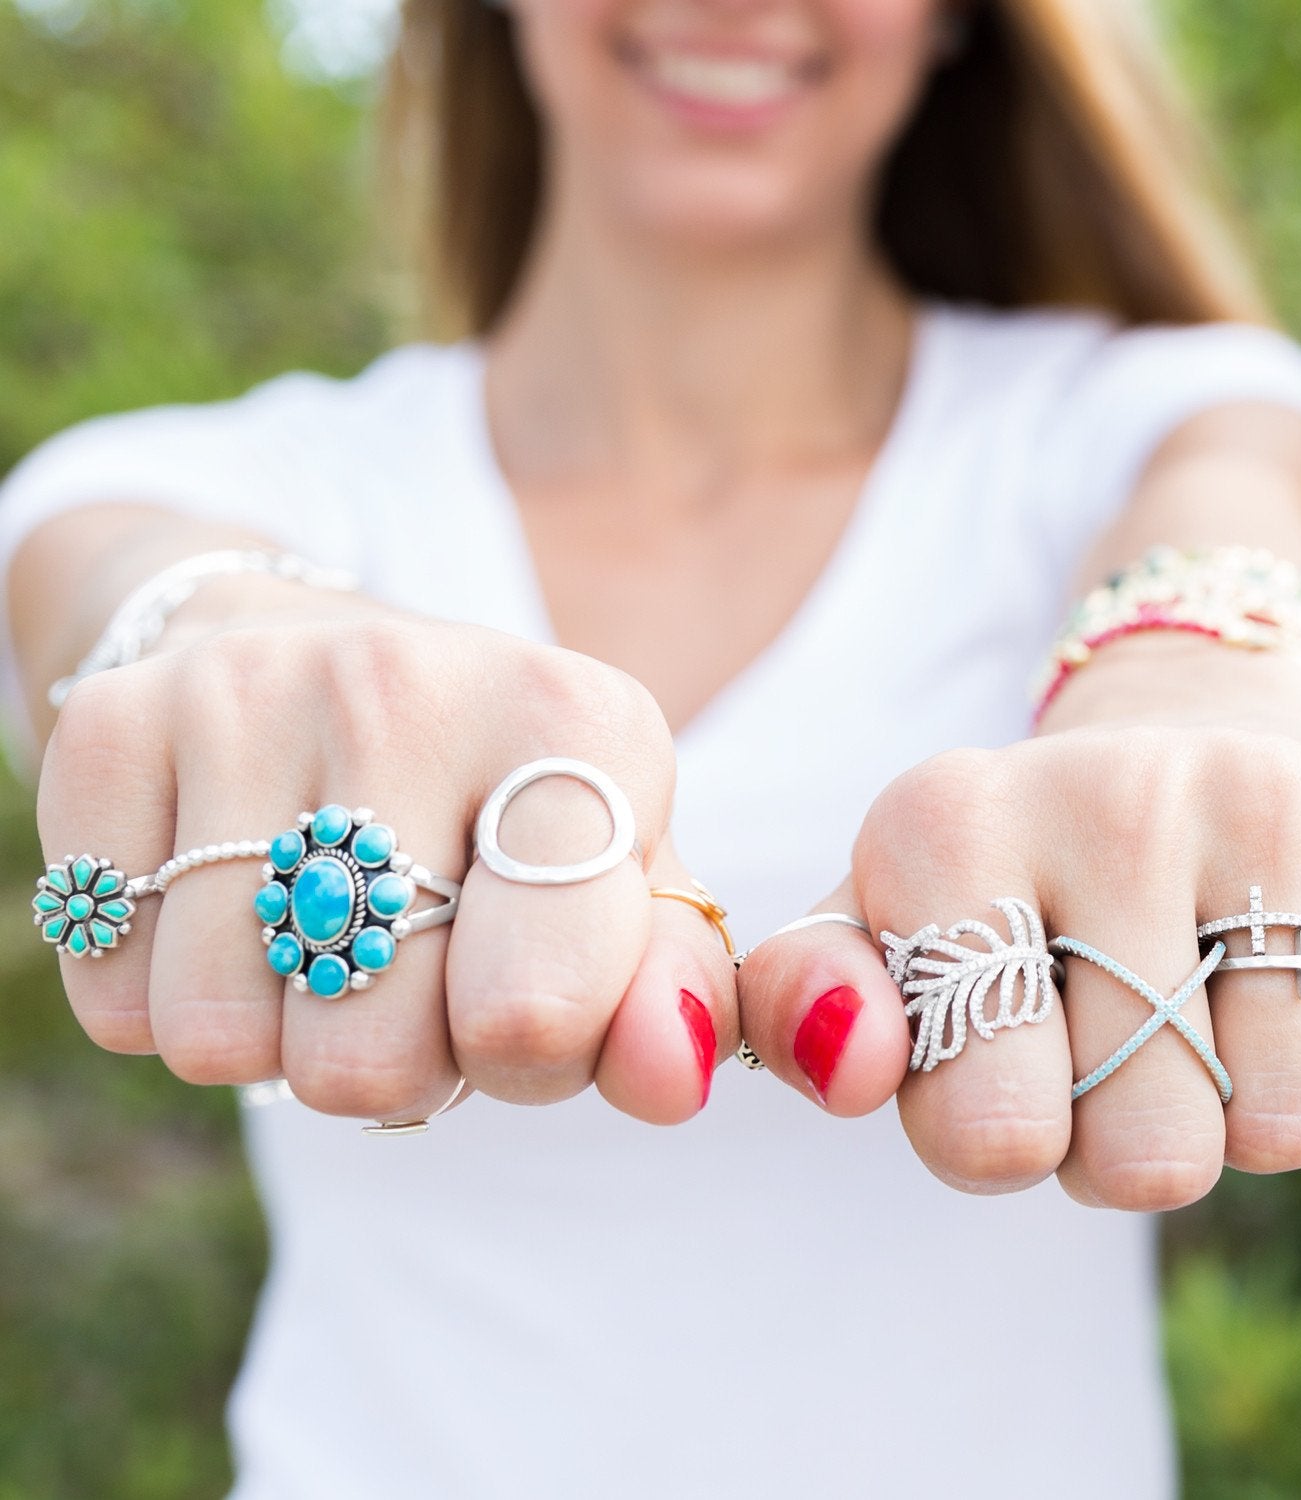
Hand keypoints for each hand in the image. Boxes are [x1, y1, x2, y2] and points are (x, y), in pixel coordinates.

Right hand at [37, 584, 735, 1124]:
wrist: (335, 666)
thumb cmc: (505, 814)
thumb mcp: (619, 888)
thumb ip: (669, 994)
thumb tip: (672, 1080)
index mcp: (581, 721)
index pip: (538, 1010)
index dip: (524, 1060)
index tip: (519, 1008)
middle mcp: (414, 680)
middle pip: (371, 1056)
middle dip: (399, 1058)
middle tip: (413, 968)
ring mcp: (251, 689)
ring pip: (225, 1041)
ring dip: (280, 1038)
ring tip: (322, 934)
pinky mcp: (114, 722)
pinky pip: (116, 996)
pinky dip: (168, 1001)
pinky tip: (228, 906)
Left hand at [737, 640, 1300, 1207]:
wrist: (1155, 757)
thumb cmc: (1002, 892)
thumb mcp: (878, 937)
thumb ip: (805, 1003)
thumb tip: (848, 1065)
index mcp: (946, 823)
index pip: (990, 1132)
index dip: (1003, 1139)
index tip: (1001, 1060)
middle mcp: (1104, 788)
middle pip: (1150, 1154)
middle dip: (1127, 1142)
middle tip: (1110, 1041)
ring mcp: (1255, 788)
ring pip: (1284, 1121)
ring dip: (1237, 1109)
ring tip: (1196, 1002)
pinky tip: (1291, 968)